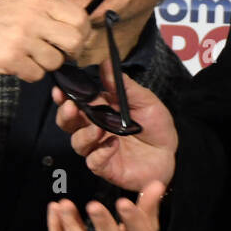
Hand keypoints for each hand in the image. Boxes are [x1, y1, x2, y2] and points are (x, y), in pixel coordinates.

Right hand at [0, 0, 90, 81]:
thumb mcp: (25, 4)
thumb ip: (51, 14)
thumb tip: (80, 31)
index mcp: (40, 1)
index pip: (80, 17)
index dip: (81, 33)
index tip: (72, 40)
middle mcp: (33, 18)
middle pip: (75, 41)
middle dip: (71, 52)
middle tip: (59, 53)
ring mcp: (22, 39)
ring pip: (55, 62)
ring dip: (46, 64)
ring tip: (30, 56)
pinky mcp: (10, 59)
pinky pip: (37, 75)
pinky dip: (30, 74)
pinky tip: (19, 64)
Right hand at [53, 57, 177, 193]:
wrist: (171, 153)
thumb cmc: (156, 125)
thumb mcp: (144, 100)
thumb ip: (123, 85)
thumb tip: (105, 63)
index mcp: (100, 110)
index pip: (75, 102)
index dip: (64, 97)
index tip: (59, 90)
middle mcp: (94, 129)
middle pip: (68, 123)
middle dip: (65, 115)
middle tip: (71, 107)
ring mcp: (99, 149)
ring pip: (78, 143)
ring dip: (85, 134)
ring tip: (99, 129)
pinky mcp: (107, 167)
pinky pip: (94, 162)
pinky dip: (101, 154)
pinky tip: (114, 145)